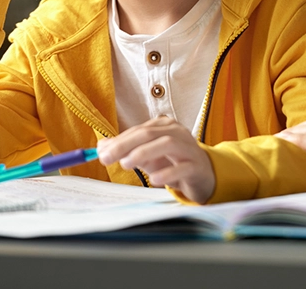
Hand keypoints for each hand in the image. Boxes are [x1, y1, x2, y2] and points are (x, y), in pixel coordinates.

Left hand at [96, 116, 215, 203]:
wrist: (204, 176)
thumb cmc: (173, 162)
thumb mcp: (147, 155)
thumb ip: (126, 149)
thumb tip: (101, 146)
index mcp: (165, 126)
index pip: (138, 130)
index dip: (118, 140)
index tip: (101, 152)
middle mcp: (177, 132)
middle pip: (149, 133)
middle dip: (124, 144)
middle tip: (106, 158)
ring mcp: (189, 148)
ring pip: (166, 144)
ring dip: (144, 153)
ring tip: (126, 164)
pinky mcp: (197, 166)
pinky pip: (182, 167)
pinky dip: (168, 173)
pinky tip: (154, 179)